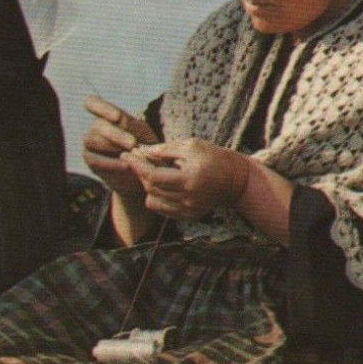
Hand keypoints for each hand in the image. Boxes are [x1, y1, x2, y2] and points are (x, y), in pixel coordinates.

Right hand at [81, 95, 157, 204]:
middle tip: (133, 144)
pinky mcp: (90, 160)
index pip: (93, 103)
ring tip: (131, 153)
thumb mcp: (143, 135)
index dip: (101, 107)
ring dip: (112, 146)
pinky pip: (94, 159)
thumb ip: (132, 127)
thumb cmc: (145, 149)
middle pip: (98, 125)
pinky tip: (126, 166)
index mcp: (108, 115)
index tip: (117, 117)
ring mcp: (90, 143)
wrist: (143, 174)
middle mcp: (96, 127)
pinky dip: (111, 163)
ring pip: (92, 139)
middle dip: (116, 134)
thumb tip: (119, 121)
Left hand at [123, 138, 250, 221]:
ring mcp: (189, 211)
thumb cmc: (213, 157)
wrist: (236, 180)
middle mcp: (189, 199)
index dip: (137, 165)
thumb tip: (140, 151)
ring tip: (153, 171)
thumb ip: (164, 149)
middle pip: (151, 188)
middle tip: (137, 159)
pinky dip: (157, 196)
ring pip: (153, 201)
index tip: (126, 155)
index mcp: (190, 180)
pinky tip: (162, 184)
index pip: (153, 177)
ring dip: (148, 185)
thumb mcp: (190, 146)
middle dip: (140, 173)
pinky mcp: (189, 217)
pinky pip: (162, 209)